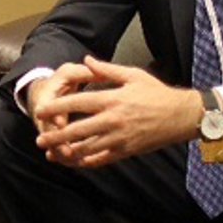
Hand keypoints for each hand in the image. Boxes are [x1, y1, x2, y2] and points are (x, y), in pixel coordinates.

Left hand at [32, 56, 202, 167]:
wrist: (182, 115)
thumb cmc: (157, 93)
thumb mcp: (133, 75)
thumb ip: (107, 70)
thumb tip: (86, 60)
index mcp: (112, 99)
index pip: (78, 104)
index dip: (57, 108)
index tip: (42, 111)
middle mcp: (113, 120)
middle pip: (78, 130)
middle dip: (56, 136)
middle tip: (40, 140)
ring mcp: (119, 138)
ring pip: (88, 149)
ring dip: (68, 152)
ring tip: (52, 154)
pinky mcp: (126, 151)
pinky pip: (103, 159)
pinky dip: (87, 162)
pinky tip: (75, 162)